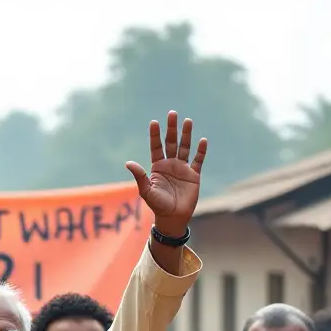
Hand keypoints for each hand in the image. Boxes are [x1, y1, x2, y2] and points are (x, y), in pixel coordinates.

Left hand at [126, 111, 206, 235]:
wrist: (173, 218)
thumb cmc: (157, 205)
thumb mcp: (146, 191)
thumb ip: (139, 176)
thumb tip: (128, 163)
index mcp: (158, 166)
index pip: (156, 146)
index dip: (155, 135)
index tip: (154, 122)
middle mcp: (170, 164)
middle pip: (171, 142)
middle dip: (172, 128)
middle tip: (172, 113)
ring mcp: (183, 169)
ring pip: (185, 147)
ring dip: (186, 135)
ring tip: (188, 121)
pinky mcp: (194, 175)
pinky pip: (198, 161)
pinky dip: (201, 151)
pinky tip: (202, 140)